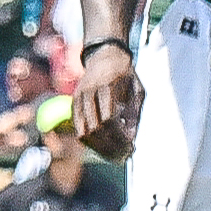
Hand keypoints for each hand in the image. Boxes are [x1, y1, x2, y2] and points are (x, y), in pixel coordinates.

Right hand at [73, 37, 139, 157]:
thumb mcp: (137, 89)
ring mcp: (78, 98)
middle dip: (111, 146)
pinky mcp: (73, 104)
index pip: (109, 119)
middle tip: (126, 154)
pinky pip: (78, 130)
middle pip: (95, 129)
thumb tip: (130, 138)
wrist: (105, 56)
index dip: (120, 136)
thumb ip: (134, 112)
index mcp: (107, 85)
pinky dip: (91, 142)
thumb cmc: (125, 74)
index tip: (132, 145)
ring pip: (84, 133)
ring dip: (101, 148)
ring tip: (116, 154)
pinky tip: (105, 146)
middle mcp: (88, 92)